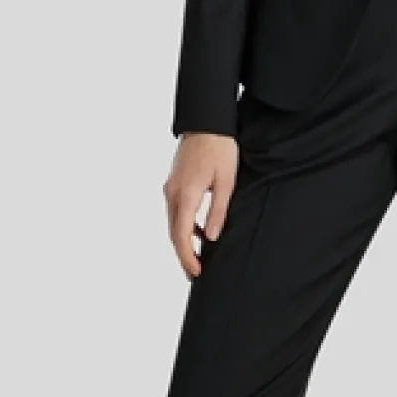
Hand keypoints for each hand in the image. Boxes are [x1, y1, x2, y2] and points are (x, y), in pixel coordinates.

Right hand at [164, 132, 239, 278]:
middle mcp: (172, 193)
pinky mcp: (174, 183)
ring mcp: (170, 187)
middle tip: (195, 275)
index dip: (187, 257)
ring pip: (173, 222)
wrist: (206, 121)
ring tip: (197, 259)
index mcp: (185, 195)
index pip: (180, 235)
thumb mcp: (226, 182)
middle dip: (183, 255)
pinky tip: (199, 233)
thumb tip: (210, 238)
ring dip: (183, 242)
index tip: (196, 273)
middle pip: (173, 233)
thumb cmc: (220, 148)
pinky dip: (184, 226)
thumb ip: (217, 211)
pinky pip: (176, 211)